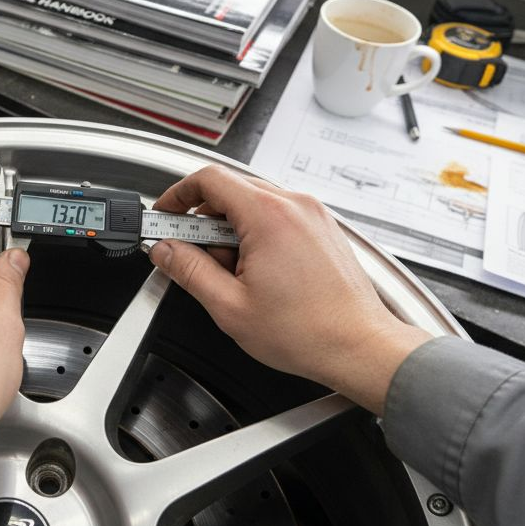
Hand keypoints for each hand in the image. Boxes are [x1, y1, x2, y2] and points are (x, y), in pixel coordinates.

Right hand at [149, 166, 429, 414]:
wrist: (360, 346)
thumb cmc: (308, 331)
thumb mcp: (230, 305)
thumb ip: (189, 271)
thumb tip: (164, 251)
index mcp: (268, 215)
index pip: (209, 179)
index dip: (178, 194)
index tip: (165, 214)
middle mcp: (294, 205)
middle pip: (231, 190)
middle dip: (202, 221)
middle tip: (189, 254)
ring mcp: (313, 215)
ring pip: (254, 205)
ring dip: (230, 231)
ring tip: (230, 274)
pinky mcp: (323, 228)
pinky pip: (278, 217)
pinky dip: (256, 235)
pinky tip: (255, 274)